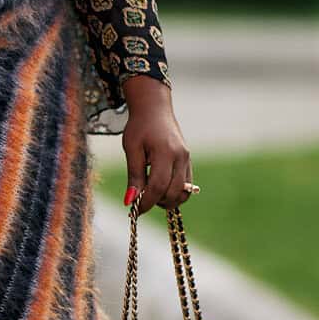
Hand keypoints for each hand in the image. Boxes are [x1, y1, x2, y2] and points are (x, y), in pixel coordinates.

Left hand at [120, 79, 192, 214]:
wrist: (155, 109)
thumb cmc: (139, 127)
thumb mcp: (131, 149)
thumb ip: (133, 176)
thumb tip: (130, 201)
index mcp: (165, 152)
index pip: (158, 186)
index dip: (146, 202)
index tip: (134, 211)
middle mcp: (181, 157)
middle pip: (173, 193)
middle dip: (156, 202)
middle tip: (140, 200)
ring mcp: (187, 160)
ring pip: (183, 193)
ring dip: (167, 200)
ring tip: (150, 193)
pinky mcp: (188, 162)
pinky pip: (186, 186)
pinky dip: (174, 192)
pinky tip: (159, 187)